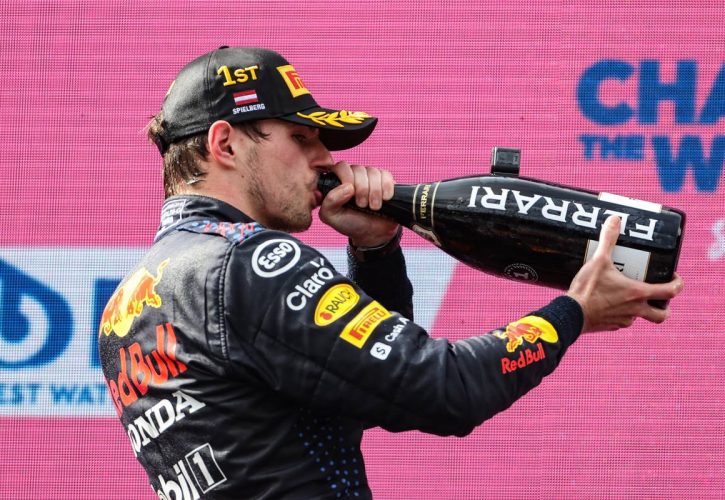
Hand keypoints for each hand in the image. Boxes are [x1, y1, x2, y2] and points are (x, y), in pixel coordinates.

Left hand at [318, 161, 399, 246]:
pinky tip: (385, 199)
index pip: (342, 167)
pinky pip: (387, 175)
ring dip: (375, 191)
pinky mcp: (385, 180)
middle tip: (362, 205)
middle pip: (359, 169)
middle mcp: (354, 175)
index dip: (347, 178)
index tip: (351, 196)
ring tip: (374, 207)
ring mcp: (370, 177)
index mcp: (338, 181)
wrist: (372, 234)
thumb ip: (329, 201)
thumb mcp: (331, 217)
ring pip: (373, 172)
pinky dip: (387, 188)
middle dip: (362, 189)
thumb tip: (347, 186)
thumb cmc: (350, 223)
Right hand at [566, 215, 683, 332]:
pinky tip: (610, 304)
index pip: (670, 292)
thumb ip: (608, 240)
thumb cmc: (587, 290)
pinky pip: (622, 321)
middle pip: (662, 315)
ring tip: (629, 296)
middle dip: (665, 307)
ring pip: (640, 317)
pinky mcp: (611, 326)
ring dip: (639, 309)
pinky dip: (621, 314)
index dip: (677, 284)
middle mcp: (635, 310)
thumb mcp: (598, 261)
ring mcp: (623, 320)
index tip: (673, 278)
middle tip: (659, 297)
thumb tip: (614, 220)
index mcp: (637, 293)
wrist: (570, 315)